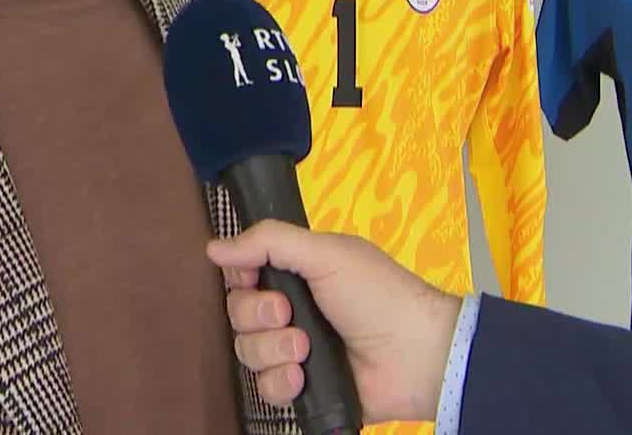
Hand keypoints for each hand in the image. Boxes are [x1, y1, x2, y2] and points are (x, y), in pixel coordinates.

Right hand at [207, 221, 462, 424]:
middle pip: (238, 313)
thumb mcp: (328, 253)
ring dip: (272, 349)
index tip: (252, 278)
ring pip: (248, 351)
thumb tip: (214, 246)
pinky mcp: (302, 388)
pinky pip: (265, 388)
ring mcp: (295, 352)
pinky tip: (302, 376)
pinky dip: (280, 382)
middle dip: (258, 314)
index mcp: (297, 274)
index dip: (240, 278)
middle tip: (289, 314)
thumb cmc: (376, 294)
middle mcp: (291, 311)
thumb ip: (271, 242)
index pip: (243, 275)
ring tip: (305, 349)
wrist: (417, 355)